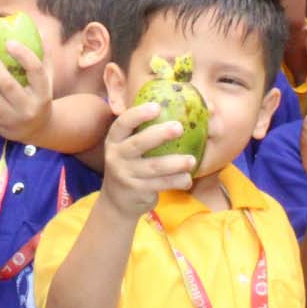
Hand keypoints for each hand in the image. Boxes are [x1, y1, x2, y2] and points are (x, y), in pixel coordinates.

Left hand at [0, 40, 53, 143]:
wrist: (36, 129)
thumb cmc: (39, 95)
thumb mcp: (47, 78)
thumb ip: (43, 56)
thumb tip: (39, 30)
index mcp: (43, 93)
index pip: (35, 71)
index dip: (23, 55)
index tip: (9, 42)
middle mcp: (28, 108)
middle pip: (9, 86)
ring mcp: (11, 118)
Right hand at [99, 101, 191, 219]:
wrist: (117, 200)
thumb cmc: (131, 165)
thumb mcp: (128, 148)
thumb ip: (143, 132)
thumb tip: (176, 110)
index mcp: (115, 140)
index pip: (123, 123)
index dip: (138, 114)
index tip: (157, 107)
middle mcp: (116, 156)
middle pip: (138, 144)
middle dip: (159, 134)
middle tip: (179, 127)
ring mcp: (125, 174)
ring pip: (153, 167)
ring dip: (175, 163)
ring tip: (191, 160)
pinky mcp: (136, 190)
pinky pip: (159, 184)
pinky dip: (176, 181)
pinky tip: (187, 179)